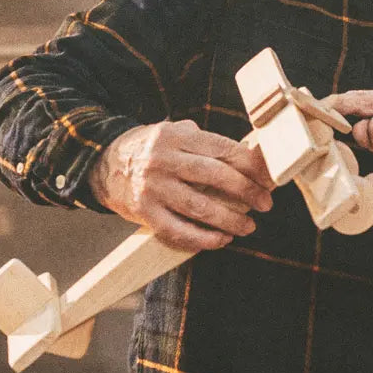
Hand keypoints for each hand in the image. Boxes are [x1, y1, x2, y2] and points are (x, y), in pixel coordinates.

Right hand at [93, 120, 274, 251]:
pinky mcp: (144, 213)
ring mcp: (153, 188)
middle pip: (216, 176)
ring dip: (231, 220)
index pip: (222, 149)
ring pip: (201, 207)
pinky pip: (179, 231)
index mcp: (176, 136)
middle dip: (247, 191)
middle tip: (265, 203)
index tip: (269, 178)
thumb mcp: (173, 132)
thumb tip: (252, 156)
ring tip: (248, 226)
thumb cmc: (150, 150)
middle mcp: (164, 160)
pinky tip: (222, 240)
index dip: (251, 165)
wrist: (103, 164)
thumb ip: (205, 142)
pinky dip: (204, 239)